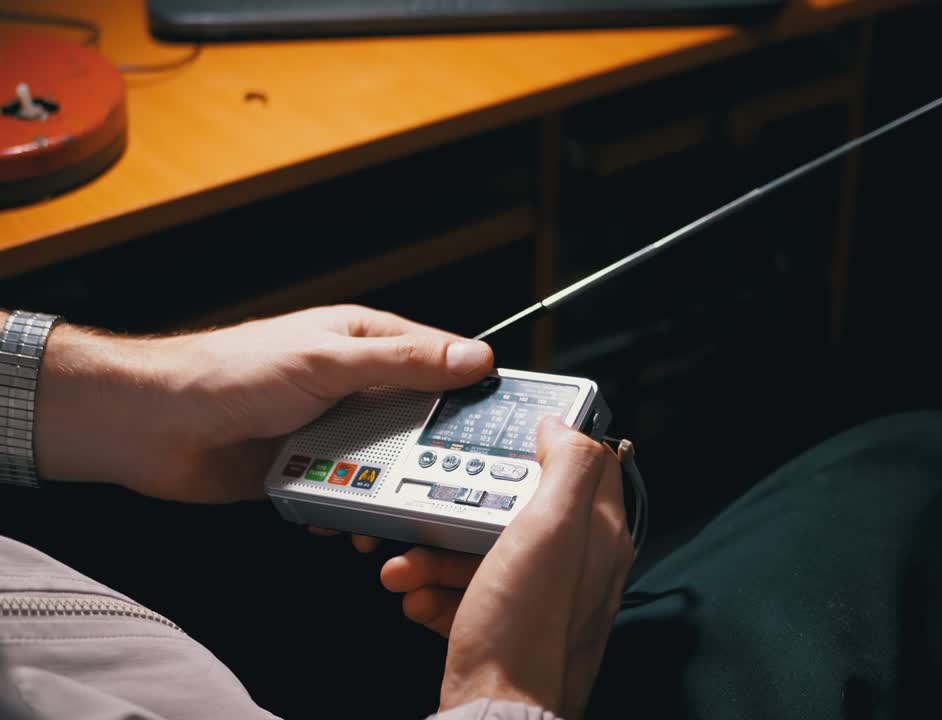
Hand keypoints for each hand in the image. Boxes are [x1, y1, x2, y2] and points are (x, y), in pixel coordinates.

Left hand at [32, 305, 492, 502]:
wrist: (151, 425)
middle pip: (418, 421)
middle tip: (451, 480)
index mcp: (364, 343)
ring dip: (387, 487)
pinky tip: (345, 518)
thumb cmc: (229, 373)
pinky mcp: (307, 470)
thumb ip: (403, 362)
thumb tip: (472, 357)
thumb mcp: (329, 361)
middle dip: (431, 452)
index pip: (438, 361)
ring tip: (390, 508)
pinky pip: (348, 494)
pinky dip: (350, 509)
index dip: (470, 389)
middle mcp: (352, 386)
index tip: (499, 423)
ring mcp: (330, 429)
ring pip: (386, 464)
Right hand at [381, 419, 633, 718]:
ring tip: (407, 565)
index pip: (590, 466)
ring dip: (437, 555)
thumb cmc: (526, 629)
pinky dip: (438, 594)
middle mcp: (578, 567)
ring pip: (486, 554)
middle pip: (521, 511)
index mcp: (600, 536)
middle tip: (433, 512)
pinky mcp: (509, 632)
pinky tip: (417, 598)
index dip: (551, 443)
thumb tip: (563, 426)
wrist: (496, 717)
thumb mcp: (551, 528)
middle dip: (466, 508)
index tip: (510, 436)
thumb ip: (565, 467)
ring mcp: (542, 602)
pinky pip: (470, 597)